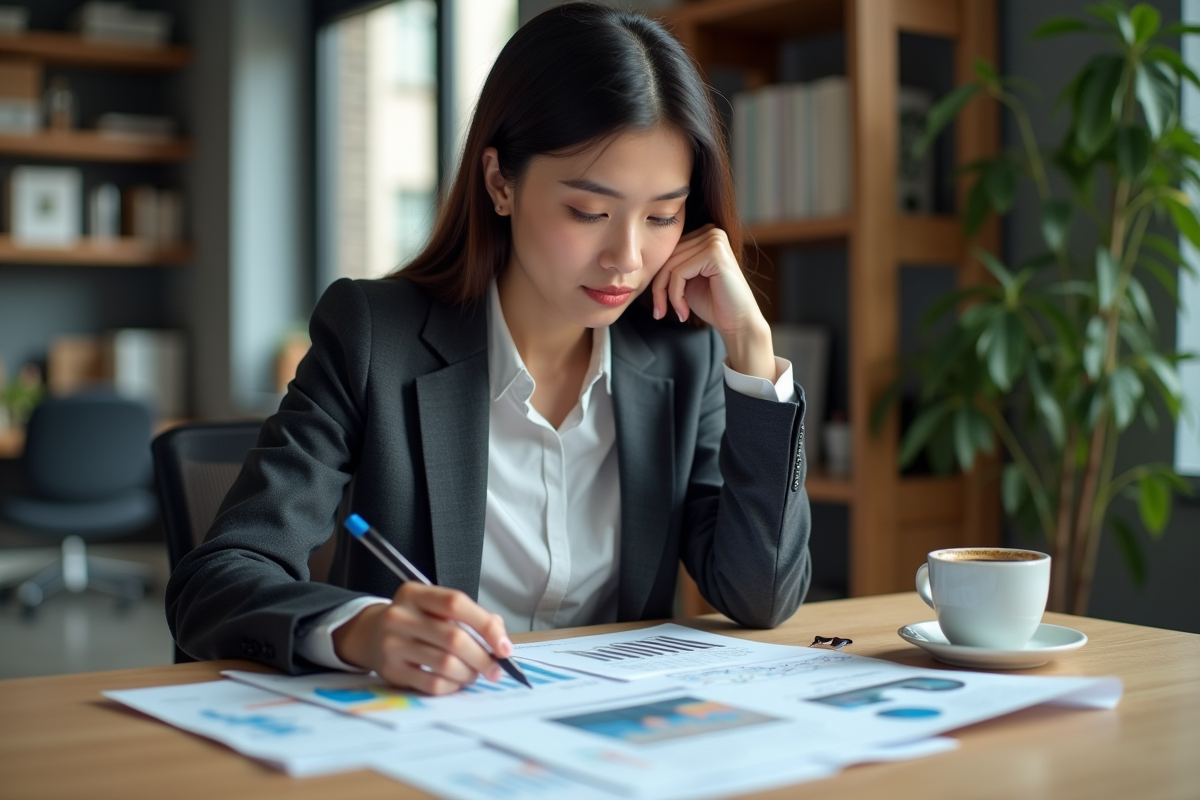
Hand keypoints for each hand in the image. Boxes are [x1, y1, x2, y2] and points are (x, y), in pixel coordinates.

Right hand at [332, 583, 512, 694]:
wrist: (370, 634)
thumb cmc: (415, 620)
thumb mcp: (436, 607)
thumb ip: (470, 616)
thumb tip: (501, 640)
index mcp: (414, 594)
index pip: (456, 603)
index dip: (486, 625)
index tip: (504, 646)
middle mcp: (400, 616)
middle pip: (454, 638)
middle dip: (483, 657)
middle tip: (496, 669)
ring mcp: (392, 644)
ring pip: (446, 664)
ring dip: (470, 673)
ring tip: (474, 673)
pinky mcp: (391, 671)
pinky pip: (433, 684)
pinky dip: (452, 686)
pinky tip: (456, 681)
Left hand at [650, 223, 775, 379]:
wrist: (738, 323)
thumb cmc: (713, 303)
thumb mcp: (685, 280)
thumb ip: (670, 265)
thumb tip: (643, 261)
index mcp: (704, 234)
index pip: (668, 251)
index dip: (658, 279)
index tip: (659, 306)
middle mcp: (711, 231)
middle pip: (667, 257)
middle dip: (659, 288)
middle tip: (660, 312)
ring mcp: (715, 240)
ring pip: (670, 266)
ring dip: (667, 295)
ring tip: (677, 313)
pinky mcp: (715, 253)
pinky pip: (679, 273)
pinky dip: (675, 296)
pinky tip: (683, 312)